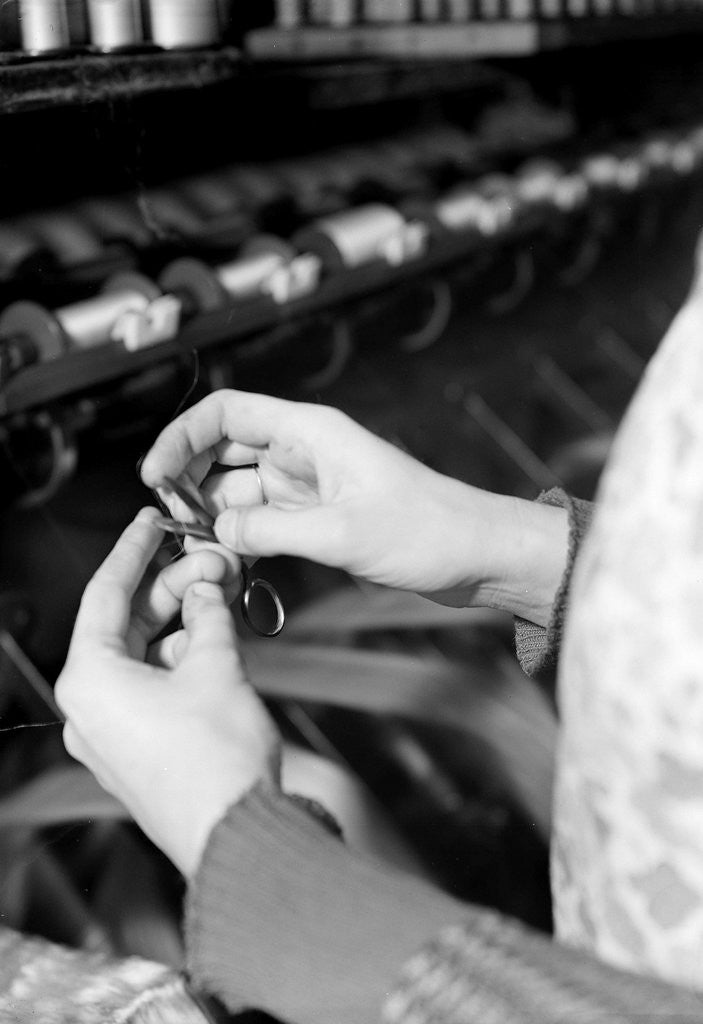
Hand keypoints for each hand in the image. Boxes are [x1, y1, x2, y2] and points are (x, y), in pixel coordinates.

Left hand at [55, 507, 280, 877]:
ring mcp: (110, 734)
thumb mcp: (216, 666)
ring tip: (221, 601)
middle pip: (127, 625)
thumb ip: (208, 615)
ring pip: (142, 656)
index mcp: (90, 680)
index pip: (106, 594)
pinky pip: (150, 688)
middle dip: (171, 590)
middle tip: (210, 561)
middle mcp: (88, 708)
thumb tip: (207, 588)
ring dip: (182, 625)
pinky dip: (181, 661)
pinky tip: (215, 642)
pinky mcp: (136, 751)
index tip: (151, 521)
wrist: (237, 834)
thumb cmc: (216, 761)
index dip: (134, 551)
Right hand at [140, 390, 567, 624]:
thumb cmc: (427, 532)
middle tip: (172, 524)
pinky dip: (244, 535)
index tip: (155, 478)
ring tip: (198, 550)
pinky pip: (266, 518)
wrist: (478, 555)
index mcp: (311, 432)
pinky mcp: (322, 516)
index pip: (226, 413)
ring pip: (242, 489)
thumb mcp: (341, 534)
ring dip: (217, 515)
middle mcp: (306, 452)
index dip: (181, 437)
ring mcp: (312, 485)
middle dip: (192, 481)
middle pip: (225, 450)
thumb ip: (271, 531)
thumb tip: (216, 532)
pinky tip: (230, 559)